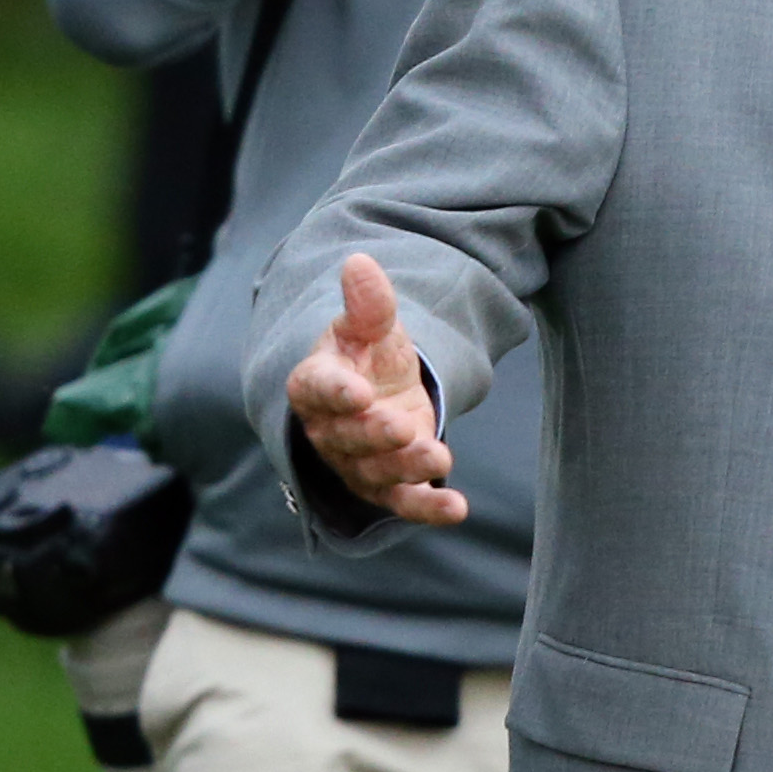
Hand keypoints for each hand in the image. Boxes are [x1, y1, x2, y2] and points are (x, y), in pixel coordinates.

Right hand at [284, 255, 467, 525]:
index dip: (337, 391)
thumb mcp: (371, 326)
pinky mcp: (386, 485)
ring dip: (407, 468)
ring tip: (439, 457)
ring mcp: (356, 462)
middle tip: (402, 428)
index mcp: (315, 384)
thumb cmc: (367, 355)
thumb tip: (360, 262)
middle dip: (375, 434)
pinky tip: (457, 509)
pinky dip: (428, 508)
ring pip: (376, 471)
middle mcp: (329, 430)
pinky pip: (403, 501)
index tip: (359, 391)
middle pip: (347, 436)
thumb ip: (368, 302)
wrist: (380, 390)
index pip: (318, 388)